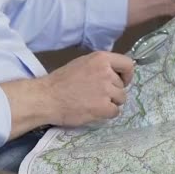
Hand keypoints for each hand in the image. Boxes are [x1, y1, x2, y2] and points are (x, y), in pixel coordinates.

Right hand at [0, 51, 133, 138]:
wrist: (46, 98)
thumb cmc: (60, 81)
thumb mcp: (82, 64)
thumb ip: (99, 67)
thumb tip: (115, 75)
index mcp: (101, 59)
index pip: (128, 64)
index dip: (126, 75)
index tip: (121, 81)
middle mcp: (106, 72)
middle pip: (122, 86)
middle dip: (112, 91)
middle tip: (95, 94)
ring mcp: (106, 90)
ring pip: (121, 99)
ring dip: (110, 103)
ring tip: (93, 102)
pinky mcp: (103, 107)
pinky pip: (115, 112)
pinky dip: (106, 114)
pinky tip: (93, 111)